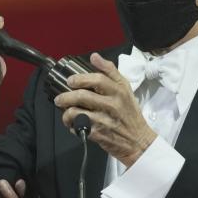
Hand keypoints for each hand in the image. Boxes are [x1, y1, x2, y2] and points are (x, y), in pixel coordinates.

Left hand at [53, 53, 157, 167]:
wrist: (138, 141)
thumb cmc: (130, 113)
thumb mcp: (126, 89)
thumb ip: (110, 71)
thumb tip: (94, 57)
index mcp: (119, 92)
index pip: (98, 79)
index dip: (80, 79)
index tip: (70, 81)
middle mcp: (112, 105)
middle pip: (82, 96)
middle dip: (66, 97)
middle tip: (60, 99)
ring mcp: (104, 120)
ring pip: (76, 112)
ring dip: (66, 113)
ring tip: (66, 113)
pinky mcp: (98, 134)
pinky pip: (77, 127)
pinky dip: (72, 126)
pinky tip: (74, 124)